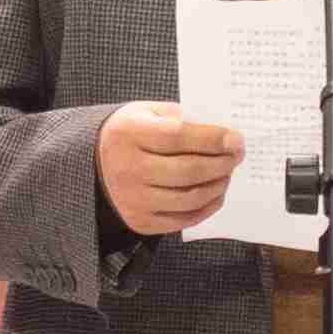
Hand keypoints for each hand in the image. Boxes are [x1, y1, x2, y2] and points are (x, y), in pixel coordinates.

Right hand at [98, 105, 243, 237]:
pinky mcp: (140, 221)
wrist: (96, 163)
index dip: (212, 138)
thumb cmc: (132, 133)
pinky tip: (215, 193)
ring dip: (218, 185)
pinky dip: (207, 207)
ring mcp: (132, 198)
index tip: (235, 139)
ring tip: (227, 174)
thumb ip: (181, 119)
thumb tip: (224, 136)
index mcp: (128, 133)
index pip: (178, 136)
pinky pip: (183, 219)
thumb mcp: (148, 113)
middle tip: (236, 157)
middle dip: (221, 163)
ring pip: (189, 197)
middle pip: (188, 170)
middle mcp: (127, 168)